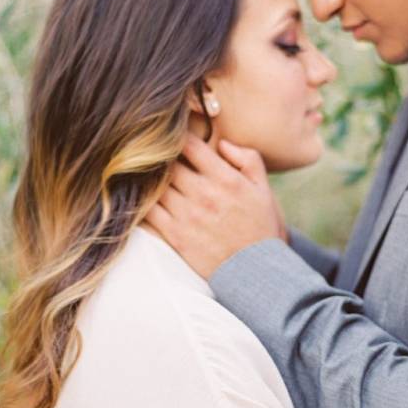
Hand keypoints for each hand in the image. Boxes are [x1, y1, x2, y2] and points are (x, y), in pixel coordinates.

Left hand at [144, 134, 285, 277]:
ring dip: (151, 179)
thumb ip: (248, 159)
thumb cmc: (261, 227)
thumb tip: (223, 143)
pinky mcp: (175, 236)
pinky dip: (143, 202)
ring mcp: (187, 215)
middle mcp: (204, 194)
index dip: (178, 136)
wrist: (256, 270)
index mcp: (226, 179)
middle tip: (156, 155)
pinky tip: (144, 198)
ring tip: (147, 176)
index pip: (190, 146)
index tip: (173, 136)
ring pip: (156, 186)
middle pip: (168, 164)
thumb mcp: (264, 189)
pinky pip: (149, 212)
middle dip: (162, 157)